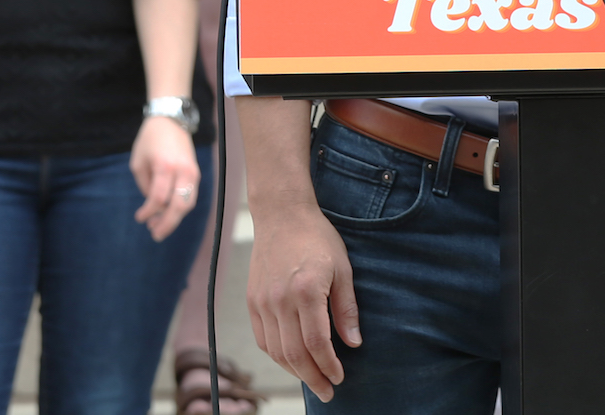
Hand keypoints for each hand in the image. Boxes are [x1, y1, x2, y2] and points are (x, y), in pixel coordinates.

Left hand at [131, 114, 200, 240]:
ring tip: (160, 227)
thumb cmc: (150, 139)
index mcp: (165, 166)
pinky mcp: (196, 173)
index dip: (148, 212)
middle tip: (155, 235)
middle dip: (167, 224)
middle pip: (178, 205)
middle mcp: (182, 170)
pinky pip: (190, 196)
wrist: (171, 119)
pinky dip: (180, 208)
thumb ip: (145, 185)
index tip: (139, 218)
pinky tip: (168, 213)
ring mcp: (192, 171)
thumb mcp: (139, 161)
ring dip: (175, 218)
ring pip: (188, 203)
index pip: (159, 198)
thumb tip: (153, 205)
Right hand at [247, 200, 359, 398]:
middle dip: (312, 378)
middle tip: (327, 391)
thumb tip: (353, 343)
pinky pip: (263, 339)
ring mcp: (262, 302)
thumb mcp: (343, 268)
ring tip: (312, 378)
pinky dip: (277, 355)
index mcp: (306, 290)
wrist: (282, 214)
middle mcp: (280, 300)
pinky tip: (292, 359)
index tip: (339, 378)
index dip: (328, 366)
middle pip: (294, 354)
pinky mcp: (252, 301)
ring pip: (276, 352)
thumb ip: (346, 308)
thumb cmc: (317, 237)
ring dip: (294, 371)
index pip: (317, 343)